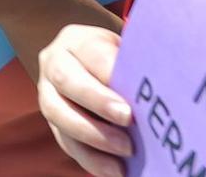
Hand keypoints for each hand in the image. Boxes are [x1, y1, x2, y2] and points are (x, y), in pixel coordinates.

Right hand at [35, 25, 130, 176]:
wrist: (87, 65)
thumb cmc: (117, 60)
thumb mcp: (124, 50)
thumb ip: (133, 63)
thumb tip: (158, 87)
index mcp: (75, 41)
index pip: (89, 52)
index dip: (109, 73)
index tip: (132, 93)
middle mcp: (53, 64)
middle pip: (66, 80)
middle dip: (97, 102)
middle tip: (128, 120)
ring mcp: (48, 94)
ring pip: (57, 113)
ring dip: (92, 135)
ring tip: (125, 151)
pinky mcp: (53, 123)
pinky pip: (65, 142)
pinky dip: (90, 159)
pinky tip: (116, 170)